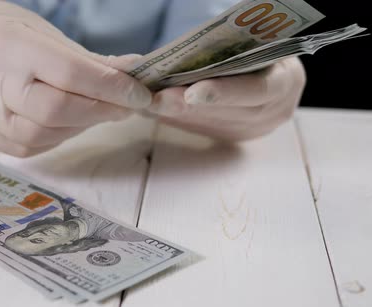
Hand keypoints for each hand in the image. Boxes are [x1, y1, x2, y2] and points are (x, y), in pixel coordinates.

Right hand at [0, 0, 151, 156]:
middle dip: (98, 111)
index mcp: (7, 45)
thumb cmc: (9, 38)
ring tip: (95, 112)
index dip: (109, 87)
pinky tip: (66, 123)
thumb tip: (135, 75)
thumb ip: (89, 61)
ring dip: (80, 127)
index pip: (68, 74)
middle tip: (124, 107)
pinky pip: (29, 146)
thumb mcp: (47, 36)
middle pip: (54, 111)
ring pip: (42, 135)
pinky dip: (57, 137)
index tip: (138, 94)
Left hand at [147, 57, 305, 140]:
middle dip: (187, 106)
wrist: (269, 68)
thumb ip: (225, 48)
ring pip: (210, 125)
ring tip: (148, 102)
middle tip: (156, 98)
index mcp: (286, 81)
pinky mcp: (233, 136)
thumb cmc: (256, 45)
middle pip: (227, 114)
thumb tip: (183, 51)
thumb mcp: (252, 42)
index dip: (224, 93)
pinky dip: (176, 118)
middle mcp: (274, 112)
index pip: (258, 91)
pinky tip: (153, 110)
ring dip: (175, 114)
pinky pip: (202, 130)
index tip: (192, 92)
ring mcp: (254, 129)